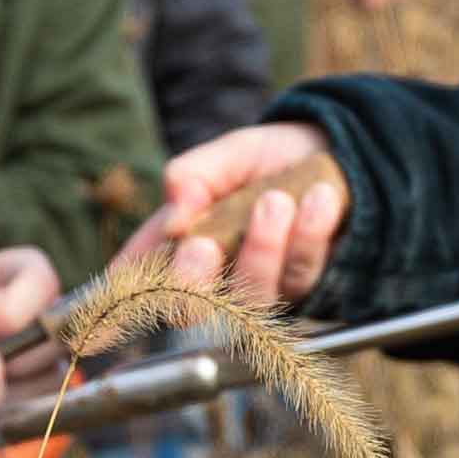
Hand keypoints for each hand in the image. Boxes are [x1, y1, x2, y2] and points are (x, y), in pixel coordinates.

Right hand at [125, 121, 346, 309]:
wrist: (337, 150)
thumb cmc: (271, 158)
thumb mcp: (228, 154)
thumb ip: (194, 176)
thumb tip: (175, 214)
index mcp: (183, 242)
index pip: (143, 277)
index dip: (128, 290)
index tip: (121, 289)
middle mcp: (219, 274)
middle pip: (192, 307)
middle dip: (194, 280)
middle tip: (202, 245)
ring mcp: (264, 286)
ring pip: (253, 295)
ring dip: (263, 248)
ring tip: (276, 199)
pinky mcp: (309, 286)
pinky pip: (304, 274)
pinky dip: (310, 234)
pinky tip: (320, 198)